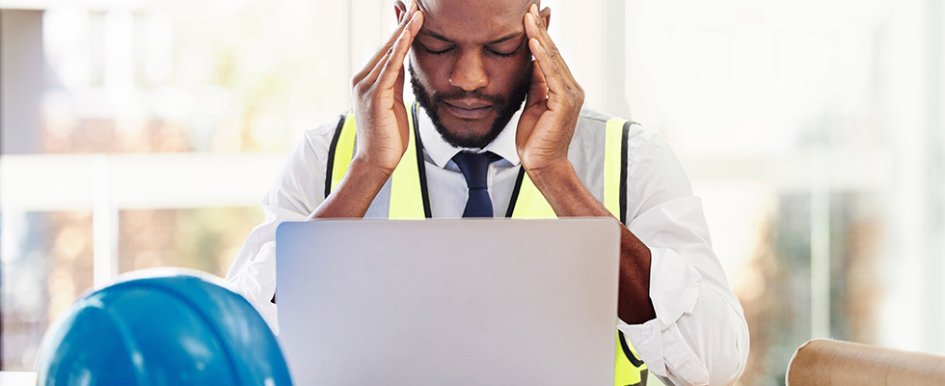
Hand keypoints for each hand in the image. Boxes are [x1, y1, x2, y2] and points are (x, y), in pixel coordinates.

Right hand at [350, 2, 423, 174]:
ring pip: (388, 53)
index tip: (412, 10)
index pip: (387, 48)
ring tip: (418, 12)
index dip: (400, 28)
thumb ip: (396, 81)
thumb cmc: (388, 135)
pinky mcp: (374, 96)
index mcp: (367, 79)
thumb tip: (403, 62)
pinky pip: (389, 68)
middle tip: (416, 2)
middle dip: (403, 23)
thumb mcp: (394, 101)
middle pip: (387, 45)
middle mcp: (362, 78)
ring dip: (404, 31)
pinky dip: (399, 51)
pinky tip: (407, 36)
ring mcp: (366, 86)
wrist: (377, 160)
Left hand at [517, 4, 584, 173]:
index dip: (540, 34)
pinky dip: (542, 57)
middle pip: (553, 51)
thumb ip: (535, 83)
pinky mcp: (564, 102)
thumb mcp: (532, 103)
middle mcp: (571, 88)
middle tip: (530, 7)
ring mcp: (570, 94)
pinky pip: (551, 74)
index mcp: (563, 88)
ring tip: (529, 17)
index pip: (551, 55)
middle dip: (540, 28)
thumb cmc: (536, 139)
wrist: (541, 164)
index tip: (531, 15)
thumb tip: (531, 62)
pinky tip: (534, 42)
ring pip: (553, 59)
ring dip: (539, 36)